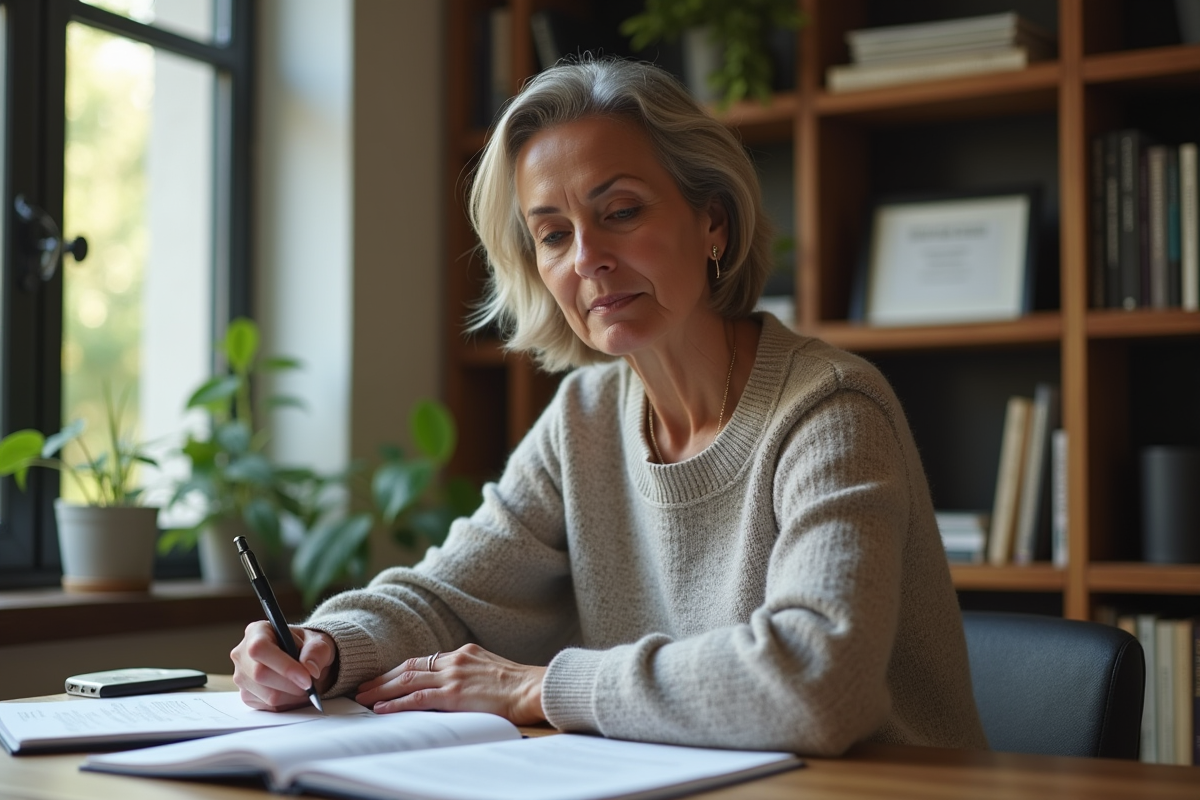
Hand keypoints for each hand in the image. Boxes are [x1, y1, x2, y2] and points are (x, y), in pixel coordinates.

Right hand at [231, 621, 337, 710]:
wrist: (304, 662)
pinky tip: (294, 693)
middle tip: (310, 685)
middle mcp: (242, 654)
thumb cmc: (308, 648)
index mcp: (257, 632)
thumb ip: (317, 652)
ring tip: (304, 687)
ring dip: (293, 696)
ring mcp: (241, 677)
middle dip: (292, 684)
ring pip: (267, 695)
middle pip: (260, 675)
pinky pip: (268, 707)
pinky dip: (287, 704)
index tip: (307, 678)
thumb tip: (309, 669)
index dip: (284, 665)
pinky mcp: (247, 696)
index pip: (260, 648)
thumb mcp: (319, 642)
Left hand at [356, 643, 546, 724]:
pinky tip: (381, 708)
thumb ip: (473, 673)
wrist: (535, 689)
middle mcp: (455, 660)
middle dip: (384, 677)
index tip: (386, 677)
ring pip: (407, 680)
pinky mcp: (454, 694)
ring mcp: (453, 676)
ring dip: (382, 689)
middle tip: (363, 686)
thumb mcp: (494, 670)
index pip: (425, 660)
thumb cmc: (522, 685)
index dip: (401, 670)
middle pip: (409, 666)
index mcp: (465, 653)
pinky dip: (396, 703)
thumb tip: (463, 686)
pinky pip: (418, 697)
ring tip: (363, 697)